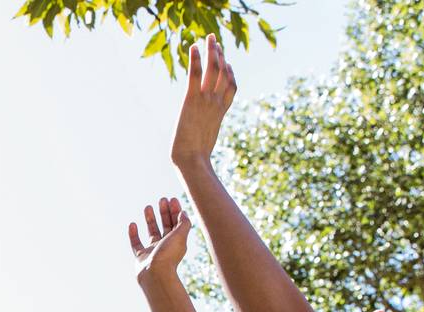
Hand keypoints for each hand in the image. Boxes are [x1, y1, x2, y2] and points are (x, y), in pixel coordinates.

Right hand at [129, 197, 192, 284]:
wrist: (155, 275)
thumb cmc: (168, 255)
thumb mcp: (180, 236)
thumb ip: (184, 223)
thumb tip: (183, 212)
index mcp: (176, 242)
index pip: (177, 223)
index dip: (175, 211)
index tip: (172, 199)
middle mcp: (165, 246)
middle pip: (165, 226)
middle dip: (164, 212)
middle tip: (161, 200)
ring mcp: (152, 251)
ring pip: (151, 232)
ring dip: (150, 219)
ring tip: (148, 207)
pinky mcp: (141, 257)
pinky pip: (136, 243)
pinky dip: (134, 234)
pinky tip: (132, 224)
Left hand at [169, 36, 237, 168]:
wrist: (192, 160)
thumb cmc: (195, 157)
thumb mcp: (205, 139)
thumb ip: (206, 132)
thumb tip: (202, 138)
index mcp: (220, 112)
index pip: (232, 86)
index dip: (230, 72)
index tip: (226, 61)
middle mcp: (216, 102)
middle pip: (224, 72)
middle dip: (221, 54)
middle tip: (216, 40)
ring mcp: (205, 100)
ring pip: (213, 69)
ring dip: (212, 51)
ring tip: (209, 38)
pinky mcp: (191, 100)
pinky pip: (195, 74)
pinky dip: (195, 59)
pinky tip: (193, 47)